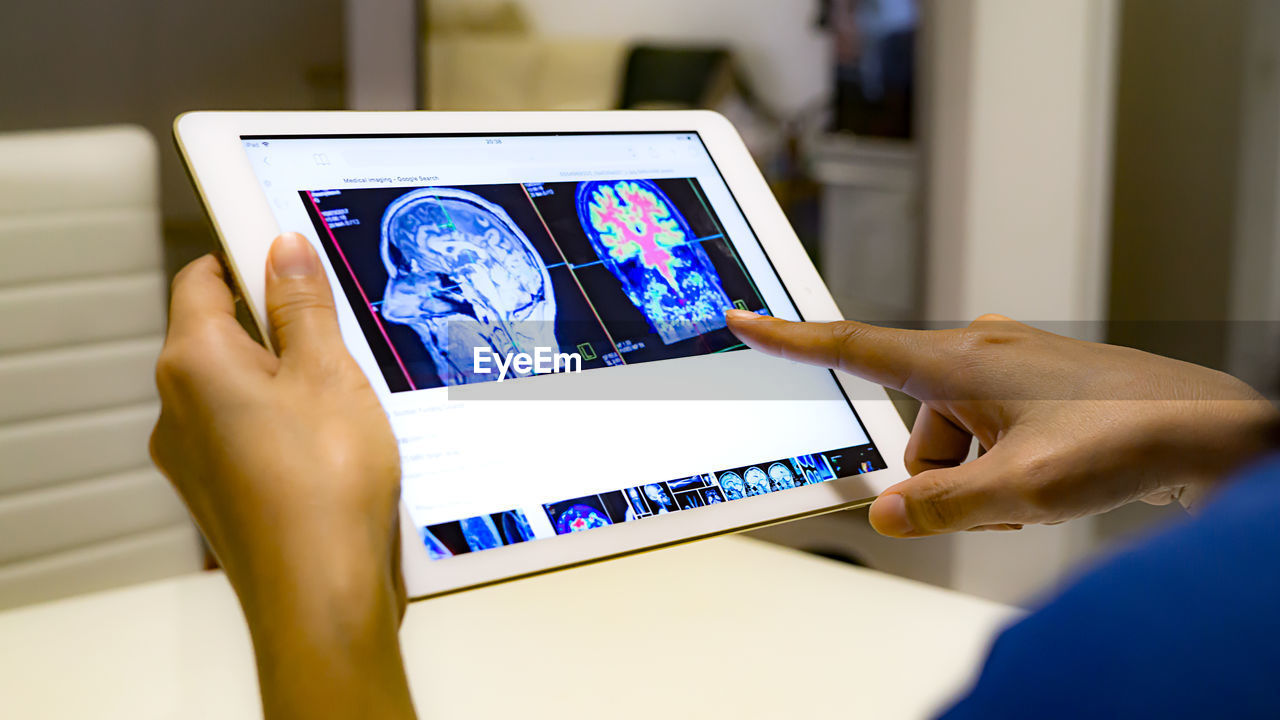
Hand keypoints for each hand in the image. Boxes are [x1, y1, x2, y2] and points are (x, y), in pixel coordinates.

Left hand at [150, 234, 414, 718]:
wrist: (322, 594)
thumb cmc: (324, 488)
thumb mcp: (329, 373)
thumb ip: (303, 306)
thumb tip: (284, 250)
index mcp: (194, 363)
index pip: (202, 278)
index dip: (247, 257)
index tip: (291, 255)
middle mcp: (178, 409)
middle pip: (224, 336)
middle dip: (282, 328)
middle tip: (342, 333)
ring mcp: (196, 457)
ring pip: (242, 391)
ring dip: (290, 382)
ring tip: (351, 399)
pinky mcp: (223, 494)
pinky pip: (252, 438)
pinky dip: (289, 429)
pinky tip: (340, 447)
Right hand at [726, 310, 1277, 537]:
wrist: (1207, 428)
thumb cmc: (1123, 440)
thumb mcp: (1019, 490)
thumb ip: (940, 506)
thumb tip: (886, 513)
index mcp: (960, 360)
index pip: (854, 347)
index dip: (790, 338)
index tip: (743, 318)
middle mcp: (980, 350)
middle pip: (913, 425)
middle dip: (937, 473)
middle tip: (993, 498)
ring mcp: (1012, 366)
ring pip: (953, 437)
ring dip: (976, 476)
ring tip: (1033, 490)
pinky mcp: (1036, 385)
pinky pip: (988, 431)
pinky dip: (1002, 464)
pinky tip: (1048, 478)